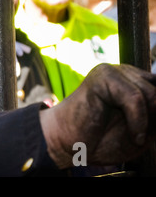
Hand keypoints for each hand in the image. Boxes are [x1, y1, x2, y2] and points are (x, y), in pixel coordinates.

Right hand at [39, 64, 155, 168]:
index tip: (152, 127)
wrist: (69, 144)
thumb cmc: (103, 140)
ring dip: (147, 121)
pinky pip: (134, 98)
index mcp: (136, 81)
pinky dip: (139, 121)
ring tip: (136, 135)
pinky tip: (135, 134)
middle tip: (141, 135)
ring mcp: (112, 71)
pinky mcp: (102, 77)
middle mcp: (125, 72)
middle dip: (155, 116)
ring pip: (151, 94)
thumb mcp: (144, 130)